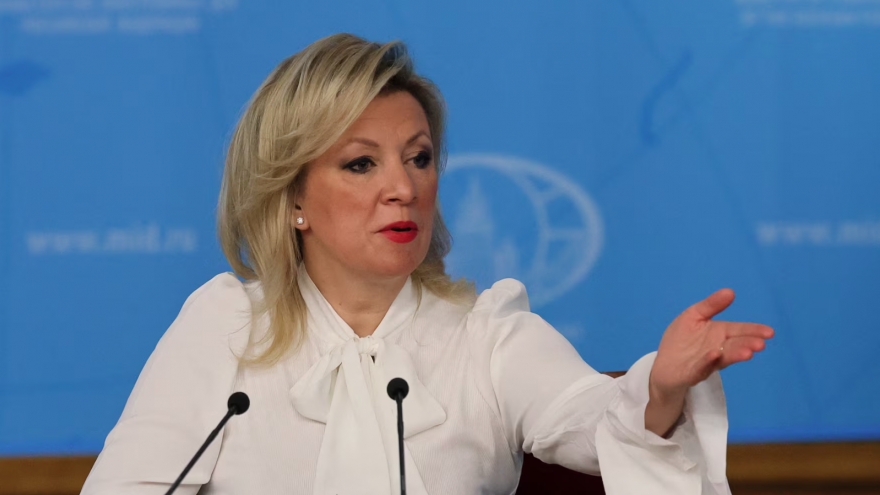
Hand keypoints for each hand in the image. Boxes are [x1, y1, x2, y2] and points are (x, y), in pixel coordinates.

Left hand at [644, 289, 773, 436]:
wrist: (664, 366)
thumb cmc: (681, 339)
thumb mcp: (694, 316)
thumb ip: (711, 305)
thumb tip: (730, 291)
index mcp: (719, 333)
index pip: (739, 330)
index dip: (754, 331)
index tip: (769, 332)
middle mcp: (718, 348)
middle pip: (735, 345)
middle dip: (748, 344)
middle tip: (760, 344)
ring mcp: (707, 362)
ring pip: (724, 358)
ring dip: (735, 354)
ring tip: (748, 352)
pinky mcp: (693, 372)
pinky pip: (701, 366)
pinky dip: (708, 361)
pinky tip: (714, 354)